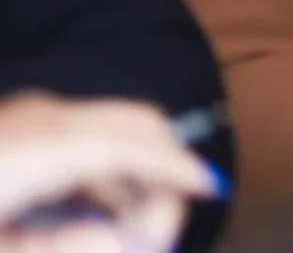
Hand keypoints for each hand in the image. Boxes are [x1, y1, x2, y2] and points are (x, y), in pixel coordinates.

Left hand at [0, 93, 217, 252]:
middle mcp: (47, 116)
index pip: (126, 147)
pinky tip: (99, 212)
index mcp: (37, 148)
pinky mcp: (31, 122)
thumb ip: (65, 246)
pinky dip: (114, 169)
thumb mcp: (2, 249)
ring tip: (129, 230)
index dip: (174, 167)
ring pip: (120, 130)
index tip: (211, 190)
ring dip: (140, 173)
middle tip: (157, 232)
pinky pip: (94, 135)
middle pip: (137, 125)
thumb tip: (128, 243)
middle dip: (166, 170)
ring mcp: (39, 114)